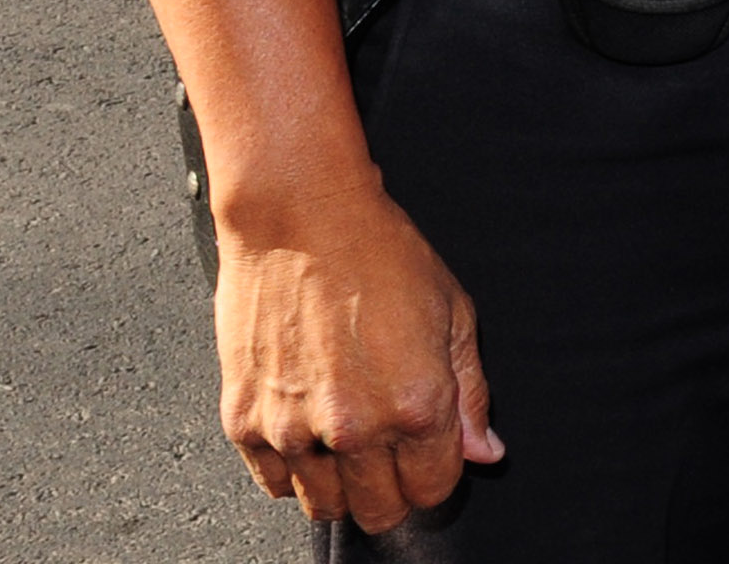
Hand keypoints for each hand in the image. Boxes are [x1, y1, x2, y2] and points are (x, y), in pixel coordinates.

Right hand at [214, 181, 501, 530]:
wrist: (298, 216)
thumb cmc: (377, 251)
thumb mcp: (454, 312)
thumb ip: (472, 394)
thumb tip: (484, 451)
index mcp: (416, 404)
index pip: (433, 489)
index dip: (437, 474)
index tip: (431, 454)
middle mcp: (354, 427)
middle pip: (379, 511)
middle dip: (393, 489)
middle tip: (392, 453)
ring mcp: (293, 430)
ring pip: (323, 508)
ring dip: (342, 486)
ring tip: (349, 440)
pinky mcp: (244, 423)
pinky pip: (272, 484)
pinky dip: (293, 470)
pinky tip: (310, 431)